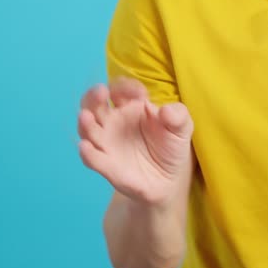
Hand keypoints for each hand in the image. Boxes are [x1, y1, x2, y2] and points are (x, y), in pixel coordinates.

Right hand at [77, 77, 193, 204]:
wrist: (168, 180)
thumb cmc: (171, 147)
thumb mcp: (182, 128)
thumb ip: (178, 116)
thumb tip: (166, 110)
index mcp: (131, 106)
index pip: (121, 90)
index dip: (126, 87)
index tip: (138, 93)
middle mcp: (114, 121)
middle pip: (95, 103)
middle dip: (94, 96)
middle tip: (101, 92)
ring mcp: (107, 142)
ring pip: (87, 129)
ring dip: (85, 122)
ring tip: (85, 116)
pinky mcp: (106, 164)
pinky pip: (92, 158)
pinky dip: (87, 153)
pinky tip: (86, 147)